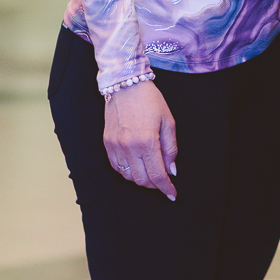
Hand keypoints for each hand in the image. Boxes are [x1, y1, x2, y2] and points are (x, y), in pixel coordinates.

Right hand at [104, 82, 177, 199]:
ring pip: (128, 176)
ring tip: (151, 173)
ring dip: (141, 180)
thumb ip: (171, 148)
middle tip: (163, 183)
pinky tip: (136, 166)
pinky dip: (127, 172)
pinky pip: (116, 167)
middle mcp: (129, 147)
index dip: (166, 188)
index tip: (172, 194)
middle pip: (142, 180)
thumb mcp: (168, 121)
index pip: (157, 175)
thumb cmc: (150, 101)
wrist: (125, 85)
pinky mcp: (107, 143)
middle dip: (155, 185)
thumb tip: (172, 170)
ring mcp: (115, 146)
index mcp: (147, 142)